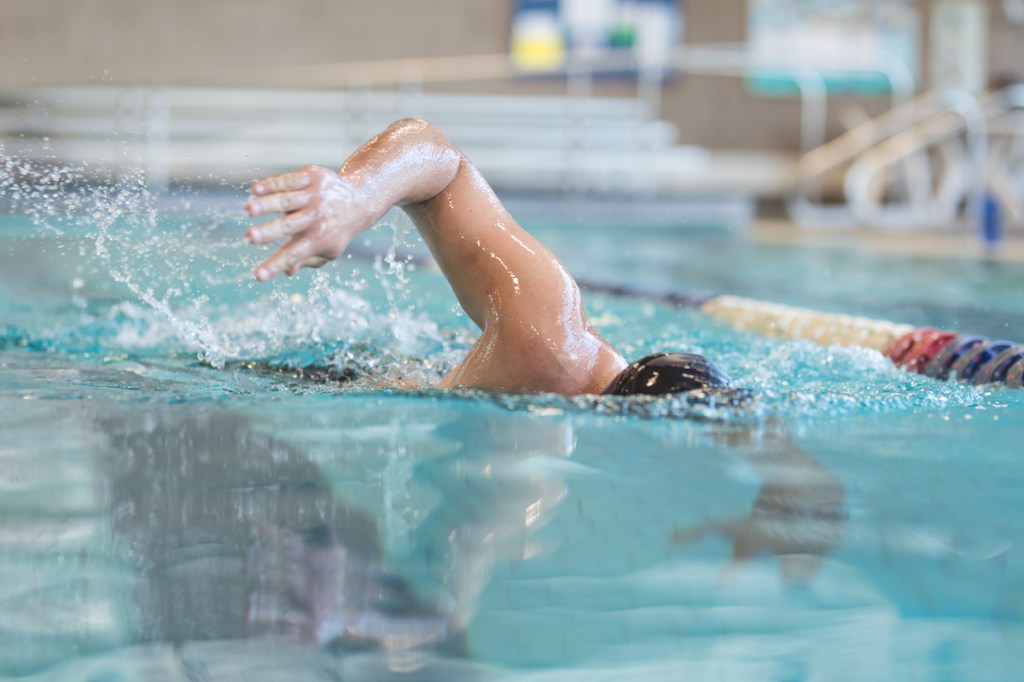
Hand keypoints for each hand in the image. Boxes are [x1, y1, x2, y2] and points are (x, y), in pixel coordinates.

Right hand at [245, 166, 374, 281]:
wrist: (360, 200)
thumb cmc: (336, 230)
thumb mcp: (328, 251)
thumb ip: (306, 260)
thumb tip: (288, 271)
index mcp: (319, 239)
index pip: (294, 255)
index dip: (276, 265)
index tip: (257, 276)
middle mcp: (317, 217)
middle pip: (290, 226)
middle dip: (269, 232)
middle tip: (249, 237)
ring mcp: (315, 196)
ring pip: (288, 200)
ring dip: (268, 204)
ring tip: (248, 209)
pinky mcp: (312, 177)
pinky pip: (289, 180)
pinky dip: (272, 184)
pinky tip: (256, 189)